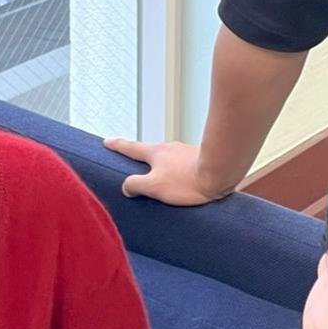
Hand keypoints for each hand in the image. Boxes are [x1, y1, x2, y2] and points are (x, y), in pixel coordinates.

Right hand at [102, 138, 229, 207]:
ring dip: (161, 166)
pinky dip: (176, 171)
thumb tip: (127, 187)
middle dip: (141, 157)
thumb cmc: (187, 181)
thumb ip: (136, 185)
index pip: (131, 148)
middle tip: (133, 162)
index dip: (117, 146)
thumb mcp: (154, 186)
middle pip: (150, 152)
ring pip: (167, 158)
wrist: (220, 173)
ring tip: (160, 179)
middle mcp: (169, 148)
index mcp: (155, 153)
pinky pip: (182, 165)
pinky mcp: (200, 159)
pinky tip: (181, 181)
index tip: (107, 141)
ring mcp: (185, 152)